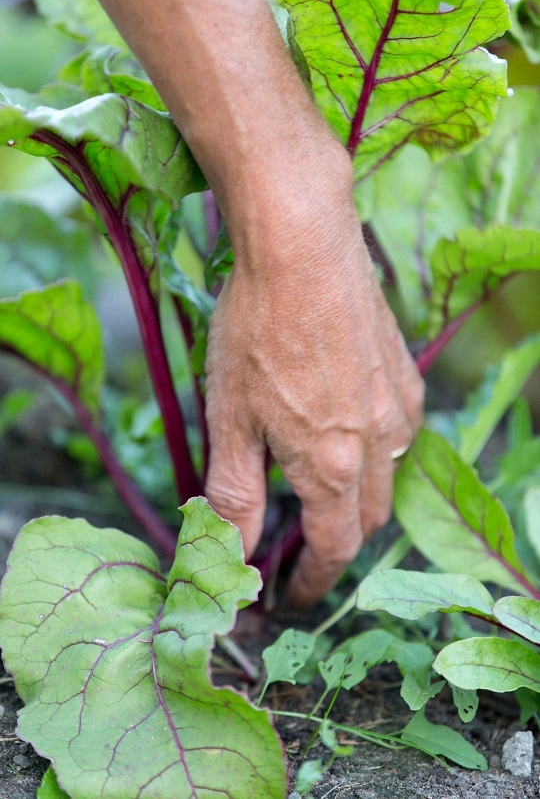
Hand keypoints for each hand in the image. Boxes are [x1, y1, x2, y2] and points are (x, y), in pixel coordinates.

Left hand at [205, 154, 423, 607]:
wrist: (301, 243)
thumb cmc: (256, 328)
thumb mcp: (229, 418)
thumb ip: (235, 495)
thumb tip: (234, 552)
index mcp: (333, 466)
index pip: (332, 550)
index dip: (311, 582)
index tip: (290, 596)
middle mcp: (379, 444)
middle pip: (365, 521)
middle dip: (334, 546)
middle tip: (295, 547)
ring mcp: (397, 405)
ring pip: (385, 477)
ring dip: (354, 498)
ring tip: (315, 487)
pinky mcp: (403, 371)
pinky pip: (396, 431)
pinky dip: (371, 452)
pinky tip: (341, 427)